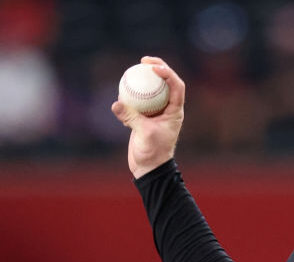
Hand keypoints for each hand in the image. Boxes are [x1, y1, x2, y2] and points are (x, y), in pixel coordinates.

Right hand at [111, 56, 185, 178]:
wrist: (148, 168)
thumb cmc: (153, 153)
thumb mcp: (143, 134)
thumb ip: (131, 117)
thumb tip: (116, 103)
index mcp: (175, 111)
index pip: (177, 86)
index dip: (168, 73)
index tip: (154, 67)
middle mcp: (168, 109)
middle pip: (165, 83)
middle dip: (157, 68)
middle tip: (143, 61)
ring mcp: (156, 113)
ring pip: (151, 91)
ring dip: (143, 80)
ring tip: (132, 70)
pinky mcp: (143, 118)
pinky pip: (137, 101)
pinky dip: (130, 95)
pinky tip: (120, 90)